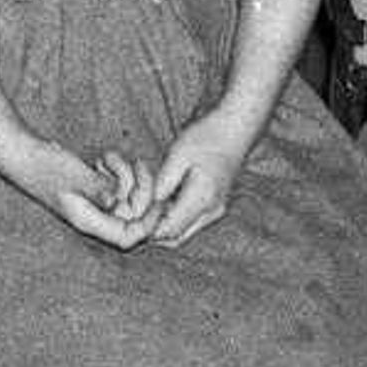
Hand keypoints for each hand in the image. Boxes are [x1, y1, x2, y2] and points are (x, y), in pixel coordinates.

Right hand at [12, 137, 156, 248]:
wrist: (20, 153)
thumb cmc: (44, 166)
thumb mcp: (74, 175)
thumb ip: (99, 189)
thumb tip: (119, 202)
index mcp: (88, 222)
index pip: (128, 238)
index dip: (149, 224)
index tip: (160, 201)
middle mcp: (94, 216)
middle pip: (133, 214)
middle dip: (142, 189)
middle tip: (139, 164)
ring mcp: (93, 201)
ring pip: (127, 196)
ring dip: (127, 174)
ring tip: (107, 159)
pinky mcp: (92, 187)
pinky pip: (117, 184)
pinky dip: (116, 169)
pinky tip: (101, 158)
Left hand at [142, 119, 250, 247]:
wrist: (234, 129)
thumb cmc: (206, 136)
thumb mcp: (178, 154)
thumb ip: (163, 182)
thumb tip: (148, 205)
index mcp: (202, 198)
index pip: (169, 229)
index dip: (147, 228)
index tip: (131, 215)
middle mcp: (212, 211)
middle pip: (175, 237)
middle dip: (152, 231)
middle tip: (135, 213)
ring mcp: (215, 211)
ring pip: (182, 233)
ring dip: (162, 226)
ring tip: (146, 206)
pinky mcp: (215, 208)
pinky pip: (190, 224)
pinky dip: (173, 219)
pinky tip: (162, 202)